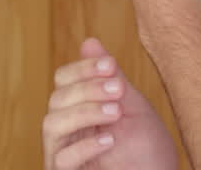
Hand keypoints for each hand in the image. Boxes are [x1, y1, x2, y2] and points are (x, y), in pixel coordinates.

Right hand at [43, 38, 178, 169]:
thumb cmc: (148, 154)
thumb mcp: (133, 109)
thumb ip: (110, 79)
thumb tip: (90, 42)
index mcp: (79, 110)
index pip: (63, 80)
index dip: (83, 69)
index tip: (111, 65)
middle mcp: (67, 131)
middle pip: (56, 99)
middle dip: (87, 89)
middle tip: (118, 90)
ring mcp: (64, 155)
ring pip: (52, 124)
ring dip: (84, 112)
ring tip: (115, 112)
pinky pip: (61, 159)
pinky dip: (84, 146)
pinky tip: (110, 140)